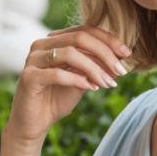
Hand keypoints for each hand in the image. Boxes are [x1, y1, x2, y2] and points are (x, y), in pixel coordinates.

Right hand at [7, 24, 130, 142]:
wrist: (34, 124)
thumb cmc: (57, 101)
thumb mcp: (82, 81)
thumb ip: (96, 67)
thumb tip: (121, 58)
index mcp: (54, 41)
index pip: (85, 31)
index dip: (108, 40)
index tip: (127, 54)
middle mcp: (41, 45)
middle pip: (79, 38)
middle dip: (105, 53)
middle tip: (121, 70)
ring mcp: (33, 59)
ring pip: (69, 54)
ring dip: (94, 69)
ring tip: (109, 83)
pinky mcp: (29, 77)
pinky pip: (57, 74)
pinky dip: (78, 80)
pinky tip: (92, 88)